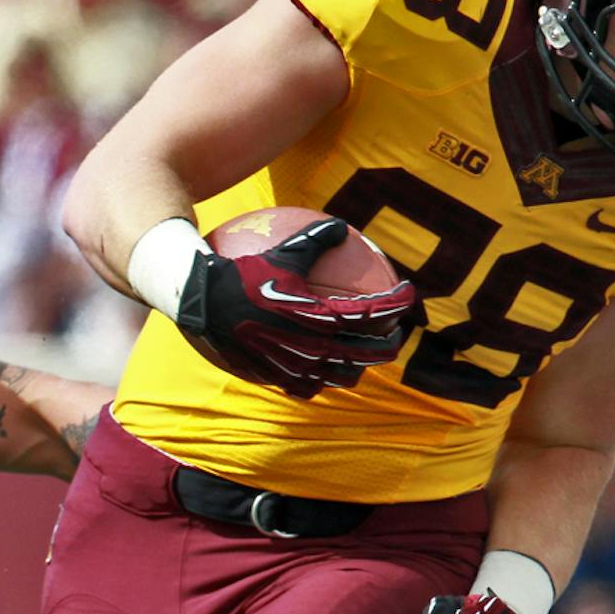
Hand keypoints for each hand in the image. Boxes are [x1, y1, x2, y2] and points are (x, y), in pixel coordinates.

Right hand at [177, 218, 416, 399]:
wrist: (205, 306)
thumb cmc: (244, 274)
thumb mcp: (283, 252)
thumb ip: (316, 241)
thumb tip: (340, 227)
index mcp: (322, 316)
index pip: (376, 313)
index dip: (400, 302)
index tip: (409, 292)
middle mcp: (316, 347)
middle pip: (373, 351)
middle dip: (392, 339)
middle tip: (396, 328)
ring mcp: (300, 368)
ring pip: (348, 374)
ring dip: (363, 363)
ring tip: (367, 352)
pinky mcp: (282, 380)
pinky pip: (314, 386)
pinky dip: (326, 378)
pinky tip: (326, 368)